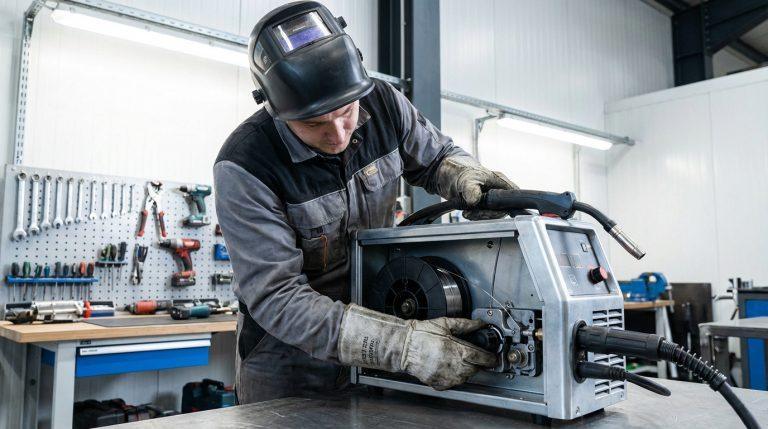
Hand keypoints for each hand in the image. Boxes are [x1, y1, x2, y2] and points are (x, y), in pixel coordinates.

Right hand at [338, 304, 496, 389]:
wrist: (402, 346)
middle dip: (478, 364)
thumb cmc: (420, 333)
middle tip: (475, 356)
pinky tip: (450, 368)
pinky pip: (452, 383)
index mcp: (455, 349)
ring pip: (465, 378)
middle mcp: (452, 364)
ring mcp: (444, 375)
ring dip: (467, 371)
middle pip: (475, 369)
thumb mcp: (444, 324)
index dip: (490, 358)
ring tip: (460, 361)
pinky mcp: (437, 382)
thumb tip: (479, 324)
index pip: (481, 357)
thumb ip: (464, 325)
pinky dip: (455, 378)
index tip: (493, 357)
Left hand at [436, 156, 517, 219]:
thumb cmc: (459, 170)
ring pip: (492, 213)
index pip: (513, 197)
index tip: (493, 211)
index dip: (508, 206)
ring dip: (480, 216)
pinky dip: (476, 216)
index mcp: (500, 181)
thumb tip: (475, 200)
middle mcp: (497, 190)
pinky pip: (483, 214)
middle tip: (474, 214)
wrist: (446, 174)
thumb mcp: (466, 179)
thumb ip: (471, 189)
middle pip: (502, 208)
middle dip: (488, 214)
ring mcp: (490, 198)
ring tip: (468, 213)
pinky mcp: (481, 205)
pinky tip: (467, 213)